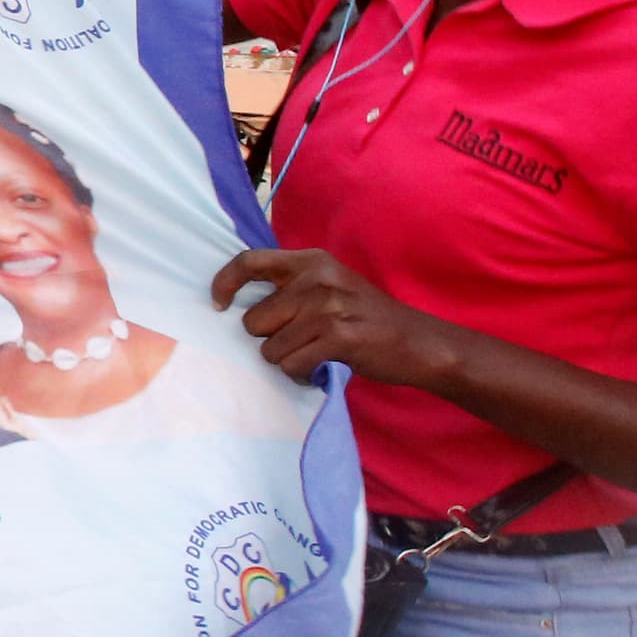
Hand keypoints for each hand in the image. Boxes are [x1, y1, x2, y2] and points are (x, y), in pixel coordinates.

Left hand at [211, 247, 459, 386]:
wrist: (418, 342)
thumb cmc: (366, 318)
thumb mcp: (331, 286)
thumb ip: (292, 287)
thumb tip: (238, 305)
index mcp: (312, 261)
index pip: (249, 261)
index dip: (224, 282)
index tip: (217, 305)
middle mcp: (317, 279)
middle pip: (254, 320)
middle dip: (270, 340)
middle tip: (301, 343)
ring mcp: (327, 307)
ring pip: (269, 349)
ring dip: (288, 361)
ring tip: (316, 356)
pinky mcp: (337, 337)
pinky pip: (291, 365)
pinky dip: (302, 375)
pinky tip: (322, 369)